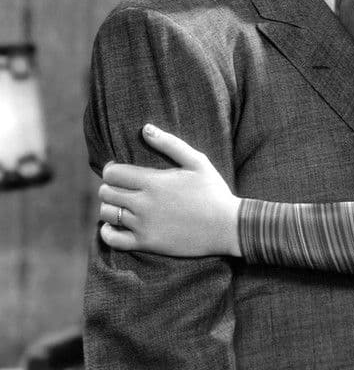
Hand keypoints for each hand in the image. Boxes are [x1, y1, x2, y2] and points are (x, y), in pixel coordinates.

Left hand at [97, 123, 242, 257]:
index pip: (113, 173)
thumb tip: (145, 128)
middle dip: (110, 187)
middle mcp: (144, 203)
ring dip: (109, 207)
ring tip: (121, 205)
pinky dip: (106, 232)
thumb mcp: (198, 162)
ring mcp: (143, 224)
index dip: (111, 169)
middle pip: (106, 193)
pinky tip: (114, 225)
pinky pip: (112, 239)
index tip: (119, 171)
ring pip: (106, 214)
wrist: (227, 226)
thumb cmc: (214, 191)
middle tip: (122, 188)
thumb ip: (170, 144)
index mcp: (154, 181)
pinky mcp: (146, 242)